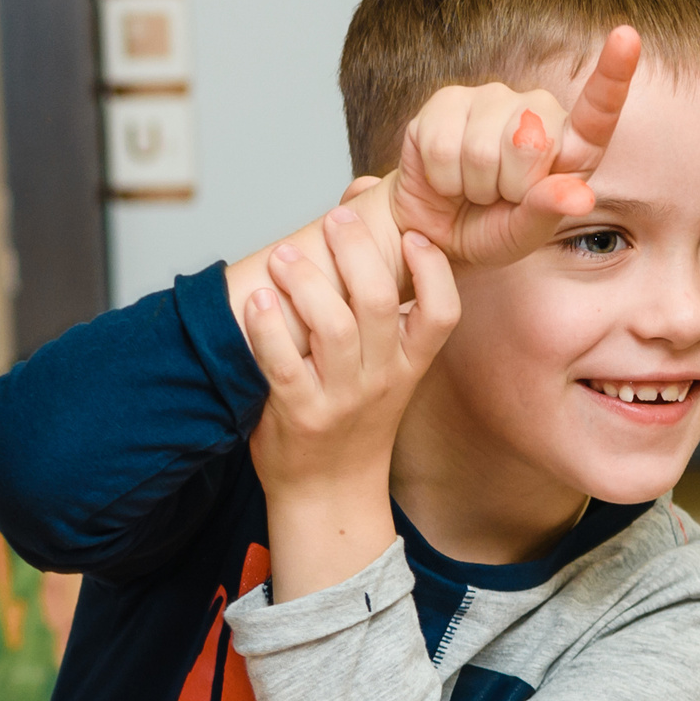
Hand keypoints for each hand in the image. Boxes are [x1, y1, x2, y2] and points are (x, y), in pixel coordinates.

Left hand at [245, 206, 459, 597]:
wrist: (329, 493)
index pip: (442, 315)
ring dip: (306, 282)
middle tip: (335, 219)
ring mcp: (341, 398)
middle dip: (356, 252)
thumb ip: (378, 305)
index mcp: (409, 366)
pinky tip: (257, 299)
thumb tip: (361, 208)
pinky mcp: (299, 415)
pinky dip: (268, 328)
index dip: (434, 271)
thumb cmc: (352, 418)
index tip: (413, 236)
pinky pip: (284, 364)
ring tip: (284, 256)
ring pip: (333, 327)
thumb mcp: (385, 370)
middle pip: (380, 304)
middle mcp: (382, 380)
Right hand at [386, 26, 639, 268]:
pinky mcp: (447, 99)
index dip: (612, 74)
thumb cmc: (491, 229)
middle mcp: (535, 111)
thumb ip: (549, 211)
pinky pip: (443, 146)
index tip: (626, 36)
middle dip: (510, 186)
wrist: (436, 229)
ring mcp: (490, 98)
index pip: (597, 112)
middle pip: (530, 143)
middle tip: (499, 197)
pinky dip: (443, 177)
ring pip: (482, 149)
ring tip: (474, 188)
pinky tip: (447, 177)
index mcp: (570, 145)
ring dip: (475, 185)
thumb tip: (580, 197)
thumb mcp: (525, 233)